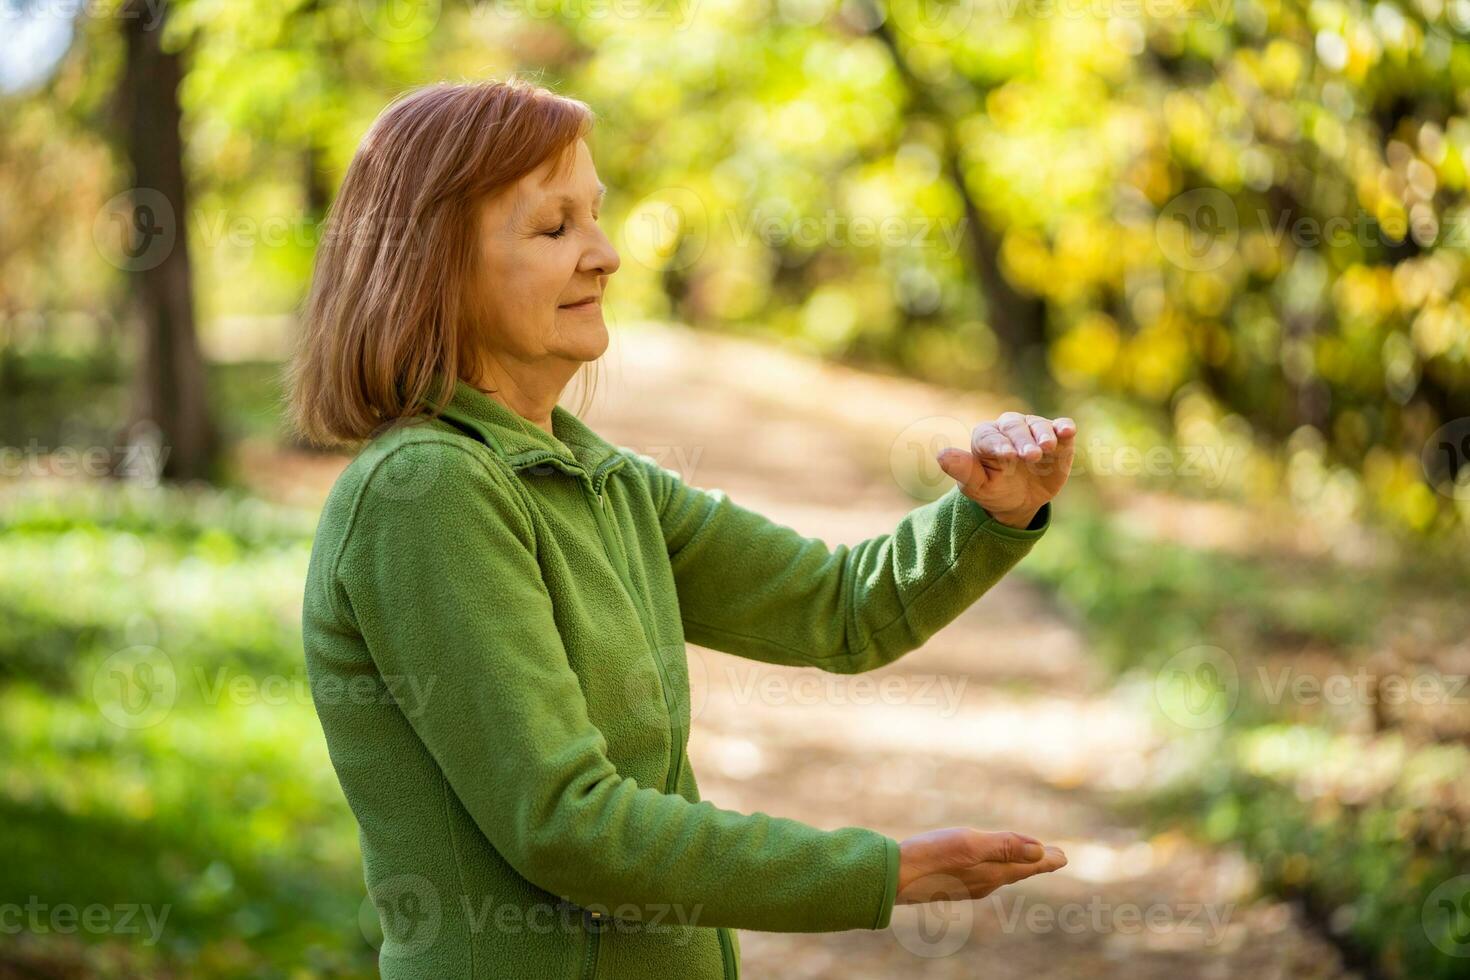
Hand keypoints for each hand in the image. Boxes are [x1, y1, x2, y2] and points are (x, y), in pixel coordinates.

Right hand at [896, 828, 1067, 904]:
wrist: (895, 876)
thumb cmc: (932, 856)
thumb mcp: (971, 844)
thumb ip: (1005, 847)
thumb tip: (1040, 851)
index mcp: (993, 873)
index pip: (1028, 865)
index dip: (1046, 859)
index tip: (1063, 856)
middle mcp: (984, 882)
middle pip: (1017, 870)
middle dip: (1035, 863)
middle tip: (1054, 857)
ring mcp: (967, 885)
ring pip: (1000, 873)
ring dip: (1017, 865)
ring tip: (1028, 859)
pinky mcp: (952, 882)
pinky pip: (984, 874)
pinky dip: (997, 867)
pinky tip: (988, 866)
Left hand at [936, 412, 1076, 528]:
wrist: (1019, 499)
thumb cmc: (993, 490)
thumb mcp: (976, 486)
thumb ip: (963, 470)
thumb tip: (941, 456)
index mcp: (985, 438)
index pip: (989, 437)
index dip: (997, 445)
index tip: (1006, 456)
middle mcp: (1009, 428)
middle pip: (1014, 428)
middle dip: (1022, 440)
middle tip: (1030, 455)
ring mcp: (1033, 431)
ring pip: (1038, 425)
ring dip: (1043, 434)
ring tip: (1047, 447)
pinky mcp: (1057, 438)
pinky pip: (1061, 427)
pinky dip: (1064, 427)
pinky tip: (1068, 431)